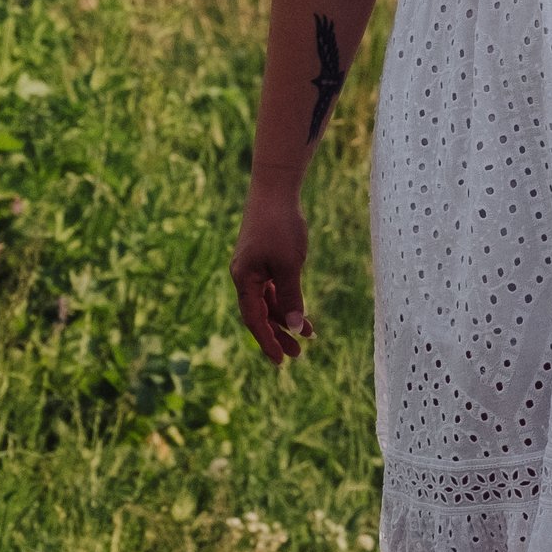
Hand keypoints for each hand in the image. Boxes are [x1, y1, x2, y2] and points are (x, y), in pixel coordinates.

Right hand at [232, 179, 313, 362]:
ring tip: (307, 334)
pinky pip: (272, 288)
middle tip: (298, 354)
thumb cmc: (280, 226)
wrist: (275, 190)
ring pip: (267, 302)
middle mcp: (244, 276)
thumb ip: (291, 297)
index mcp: (244, 280)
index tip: (282, 361)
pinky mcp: (263, 260)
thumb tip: (294, 327)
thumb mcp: (289, 265)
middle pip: (259, 314)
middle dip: (278, 334)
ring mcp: (253, 268)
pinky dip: (285, 300)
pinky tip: (300, 310)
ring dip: (285, 318)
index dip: (268, 341)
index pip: (254, 319)